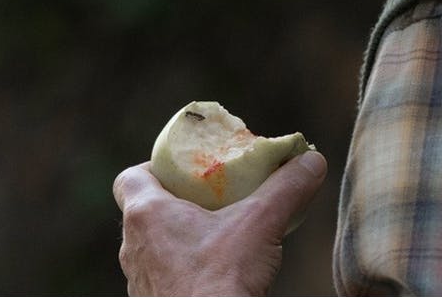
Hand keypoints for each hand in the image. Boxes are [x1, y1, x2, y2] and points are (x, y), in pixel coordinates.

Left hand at [113, 151, 327, 295]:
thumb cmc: (224, 278)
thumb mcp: (262, 223)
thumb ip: (287, 187)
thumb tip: (312, 160)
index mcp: (146, 216)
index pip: (129, 179)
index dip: (154, 169)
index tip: (186, 173)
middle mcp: (133, 247)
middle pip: (144, 211)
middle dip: (176, 203)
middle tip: (210, 200)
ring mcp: (139, 281)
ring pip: (152, 247)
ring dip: (178, 239)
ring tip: (215, 238)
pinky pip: (161, 277)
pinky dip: (181, 270)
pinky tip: (212, 273)